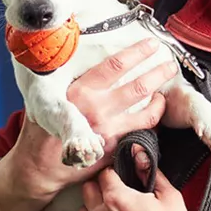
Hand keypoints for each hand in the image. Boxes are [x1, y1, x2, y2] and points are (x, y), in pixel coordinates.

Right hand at [0, 40, 177, 210]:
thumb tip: (88, 68)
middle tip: (169, 66)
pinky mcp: (114, 148)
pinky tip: (152, 118)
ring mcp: (108, 130)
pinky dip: (149, 124)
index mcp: (80, 91)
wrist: (40, 165)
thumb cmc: (43, 130)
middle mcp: (96, 109)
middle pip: (138, 86)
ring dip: (161, 101)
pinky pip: (141, 133)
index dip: (137, 53)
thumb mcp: (50, 100)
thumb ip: (71, 85)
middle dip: (159, 73)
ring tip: (164, 94)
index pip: (115, 66)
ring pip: (146, 112)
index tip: (150, 45)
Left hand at [77, 151, 201, 210]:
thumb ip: (151, 172)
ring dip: (94, 209)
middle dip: (99, 187)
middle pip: (87, 191)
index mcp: (117, 198)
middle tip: (116, 192)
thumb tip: (138, 152)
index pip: (103, 174)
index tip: (121, 176)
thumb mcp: (170, 196)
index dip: (113, 173)